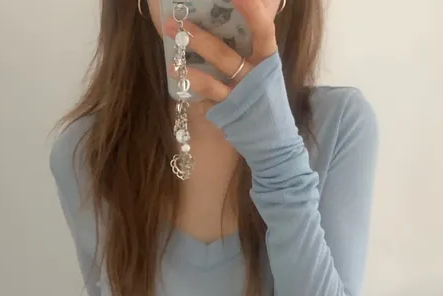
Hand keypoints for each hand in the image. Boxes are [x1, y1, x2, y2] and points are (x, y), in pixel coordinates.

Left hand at [165, 0, 280, 102]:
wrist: (271, 135)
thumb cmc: (265, 91)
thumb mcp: (265, 64)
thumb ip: (255, 37)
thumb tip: (248, 6)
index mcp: (267, 58)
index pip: (263, 31)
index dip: (252, 12)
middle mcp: (255, 77)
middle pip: (225, 54)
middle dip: (200, 36)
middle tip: (178, 19)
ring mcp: (239, 96)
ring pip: (212, 77)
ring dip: (190, 59)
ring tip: (170, 40)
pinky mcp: (227, 111)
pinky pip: (207, 95)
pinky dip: (191, 82)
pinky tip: (175, 72)